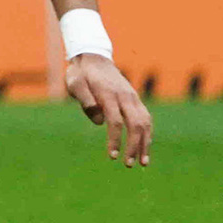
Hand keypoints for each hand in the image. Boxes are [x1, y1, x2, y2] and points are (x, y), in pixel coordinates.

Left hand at [65, 53, 152, 167]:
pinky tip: (144, 148)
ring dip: (145, 143)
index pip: (115, 121)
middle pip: (135, 124)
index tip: (112, 156)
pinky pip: (146, 118)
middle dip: (134, 146)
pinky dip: (147, 134)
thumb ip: (85, 101)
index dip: (115, 140)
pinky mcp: (135, 100)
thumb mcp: (75, 84)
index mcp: (109, 94)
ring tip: (143, 162)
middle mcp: (125, 97)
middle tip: (128, 164)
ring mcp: (133, 97)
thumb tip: (100, 122)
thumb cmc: (81, 74)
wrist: (94, 58)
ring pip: (145, 122)